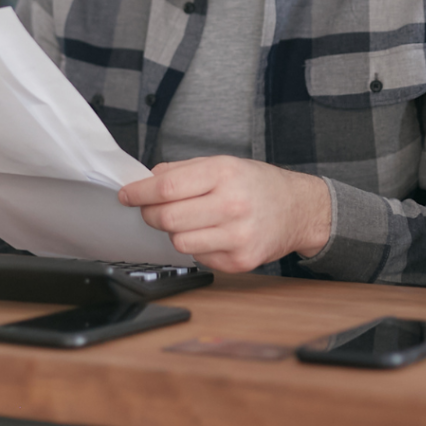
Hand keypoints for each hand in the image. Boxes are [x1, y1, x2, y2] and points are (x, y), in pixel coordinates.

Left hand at [118, 156, 331, 272]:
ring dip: (174, 231)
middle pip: (167, 217)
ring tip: (189, 220)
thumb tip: (147, 181)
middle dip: (150, 213)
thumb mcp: (223, 163)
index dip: (139, 192)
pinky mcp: (240, 261)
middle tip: (150, 209)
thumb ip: (183, 170)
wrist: (299, 209)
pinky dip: (196, 245)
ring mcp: (237, 236)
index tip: (126, 194)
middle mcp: (232, 205)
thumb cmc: (258, 184)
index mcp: (225, 173)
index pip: (167, 187)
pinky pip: (198, 257)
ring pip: (178, 241)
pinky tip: (211, 233)